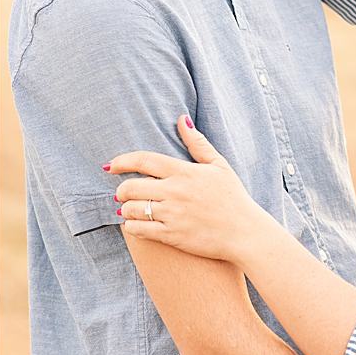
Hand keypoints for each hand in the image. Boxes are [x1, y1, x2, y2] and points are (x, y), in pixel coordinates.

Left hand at [108, 115, 263, 265]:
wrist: (245, 233)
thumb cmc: (233, 198)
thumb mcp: (219, 165)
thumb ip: (197, 142)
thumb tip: (181, 119)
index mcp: (183, 171)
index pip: (143, 160)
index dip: (122, 161)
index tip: (111, 165)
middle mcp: (174, 191)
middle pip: (131, 186)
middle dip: (120, 190)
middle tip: (121, 192)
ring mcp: (172, 214)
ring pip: (132, 209)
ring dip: (124, 209)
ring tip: (127, 209)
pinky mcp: (172, 235)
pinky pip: (140, 229)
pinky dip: (130, 226)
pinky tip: (133, 224)